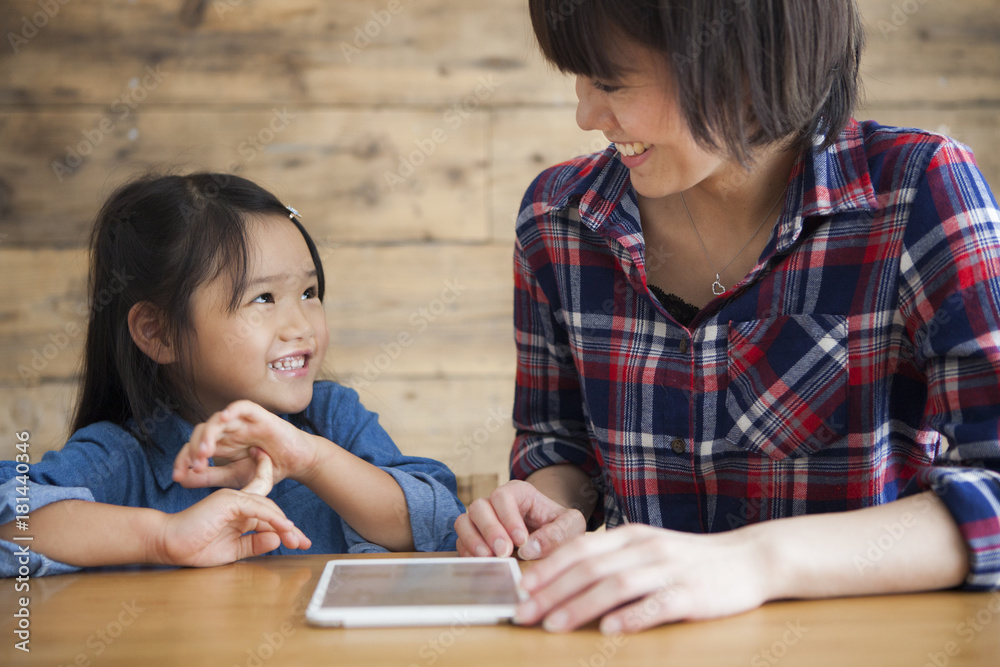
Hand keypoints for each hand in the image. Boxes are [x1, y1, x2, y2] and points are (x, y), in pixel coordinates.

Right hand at [154, 488, 311, 567]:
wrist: (167, 544)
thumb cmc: (195, 547)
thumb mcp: (232, 550)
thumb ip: (254, 544)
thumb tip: (276, 540)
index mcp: (239, 511)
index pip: (268, 511)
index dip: (285, 524)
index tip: (300, 539)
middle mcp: (238, 500)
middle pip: (273, 510)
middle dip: (289, 528)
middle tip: (304, 542)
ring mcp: (233, 498)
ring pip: (268, 508)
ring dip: (284, 525)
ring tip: (297, 540)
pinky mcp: (228, 501)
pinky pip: (257, 508)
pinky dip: (272, 519)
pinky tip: (285, 529)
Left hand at [172, 400, 318, 491]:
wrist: (297, 464)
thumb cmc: (267, 469)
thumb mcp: (234, 478)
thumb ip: (208, 478)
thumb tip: (180, 479)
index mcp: (220, 445)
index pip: (193, 446)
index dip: (182, 459)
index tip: (177, 476)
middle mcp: (228, 431)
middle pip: (201, 431)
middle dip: (193, 448)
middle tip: (196, 466)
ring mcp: (243, 423)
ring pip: (218, 420)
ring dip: (208, 435)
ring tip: (205, 452)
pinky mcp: (260, 416)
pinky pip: (243, 406)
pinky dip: (232, 410)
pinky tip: (224, 418)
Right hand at [454, 480, 584, 559]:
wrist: (553, 536)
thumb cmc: (561, 526)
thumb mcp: (570, 525)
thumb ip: (558, 533)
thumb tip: (529, 549)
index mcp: (518, 493)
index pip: (503, 496)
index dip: (508, 517)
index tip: (521, 540)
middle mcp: (495, 503)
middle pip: (479, 507)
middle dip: (490, 530)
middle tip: (504, 552)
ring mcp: (482, 521)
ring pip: (464, 522)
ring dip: (473, 541)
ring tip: (488, 558)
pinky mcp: (475, 539)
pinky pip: (461, 541)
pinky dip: (467, 553)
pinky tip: (481, 564)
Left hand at [514, 524, 769, 633]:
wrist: (750, 559)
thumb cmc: (691, 560)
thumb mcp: (648, 550)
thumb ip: (612, 560)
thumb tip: (565, 580)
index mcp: (631, 536)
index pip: (580, 549)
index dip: (547, 569)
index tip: (520, 589)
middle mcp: (645, 548)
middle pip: (589, 568)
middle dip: (550, 592)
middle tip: (522, 614)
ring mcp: (668, 570)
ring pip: (615, 586)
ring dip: (579, 606)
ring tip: (553, 625)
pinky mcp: (691, 594)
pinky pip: (656, 605)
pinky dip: (630, 617)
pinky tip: (609, 630)